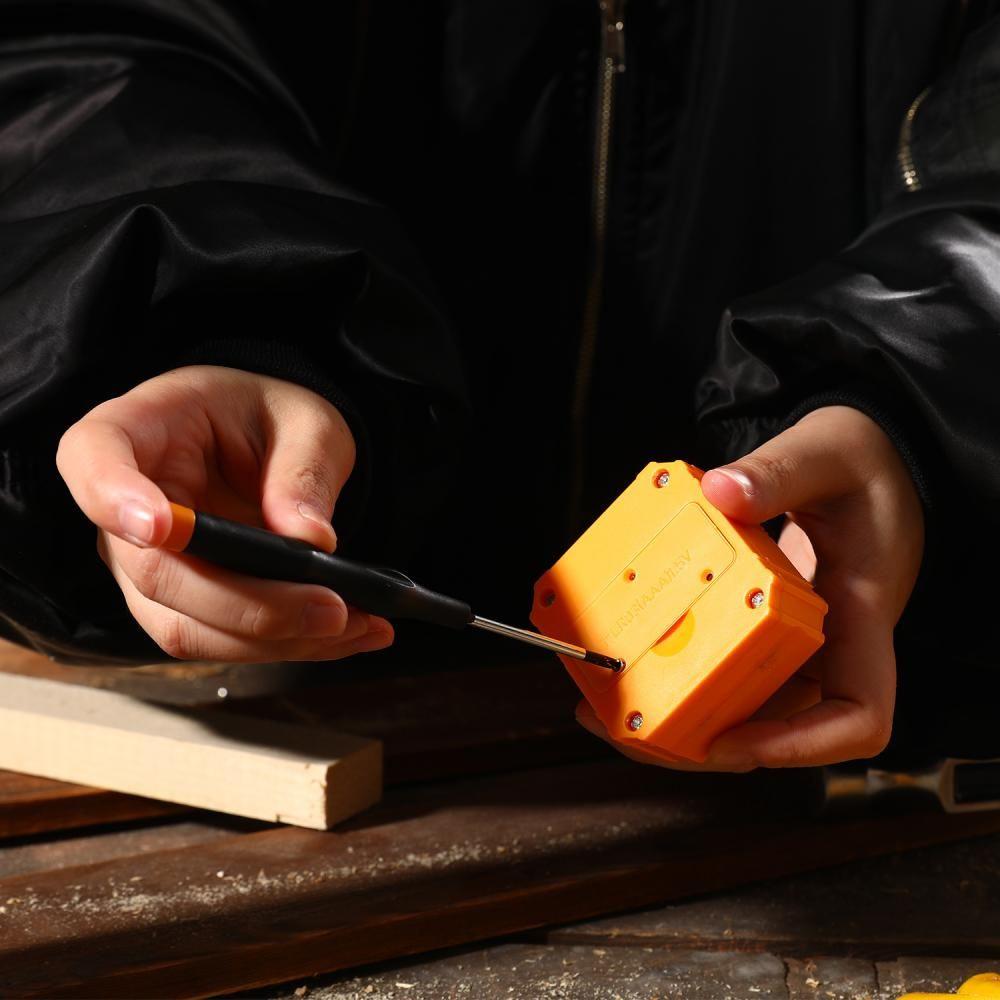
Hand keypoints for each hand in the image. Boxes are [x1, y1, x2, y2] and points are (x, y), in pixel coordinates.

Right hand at [57, 366, 393, 661]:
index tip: (161, 527)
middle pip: (155, 574)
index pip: (93, 460)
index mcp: (137, 430)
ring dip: (276, 638)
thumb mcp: (306, 421)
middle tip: (333, 607)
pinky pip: (222, 641)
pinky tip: (349, 633)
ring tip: (359, 625)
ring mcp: (144, 566)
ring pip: (187, 627)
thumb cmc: (271, 417)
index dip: (115, 498)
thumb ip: (304, 470)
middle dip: (248, 603)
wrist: (267, 444)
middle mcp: (121, 509)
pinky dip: (288, 645)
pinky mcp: (181, 606)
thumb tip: (312, 540)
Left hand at [577, 405, 924, 769]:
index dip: (797, 745)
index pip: (857, 715)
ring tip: (608, 708)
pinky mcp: (764, 621)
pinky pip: (725, 660)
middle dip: (700, 742)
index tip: (729, 740)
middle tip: (625, 726)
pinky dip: (680, 666)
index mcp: (861, 616)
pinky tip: (631, 655)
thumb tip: (721, 491)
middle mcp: (830, 644)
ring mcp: (796, 638)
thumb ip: (778, 472)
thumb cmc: (866, 463)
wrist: (875, 461)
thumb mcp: (828, 453)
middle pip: (776, 726)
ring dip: (679, 714)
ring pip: (744, 703)